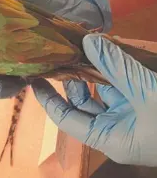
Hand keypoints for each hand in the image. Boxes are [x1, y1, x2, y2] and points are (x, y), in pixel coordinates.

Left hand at [32, 34, 156, 165]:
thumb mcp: (146, 91)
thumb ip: (116, 66)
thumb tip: (88, 41)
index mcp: (108, 137)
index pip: (66, 118)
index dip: (48, 99)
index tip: (34, 78)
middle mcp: (115, 128)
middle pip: (82, 102)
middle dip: (73, 77)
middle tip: (61, 53)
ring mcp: (131, 115)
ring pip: (103, 90)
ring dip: (94, 69)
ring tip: (82, 46)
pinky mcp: (144, 102)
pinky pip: (122, 85)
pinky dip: (114, 69)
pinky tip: (108, 49)